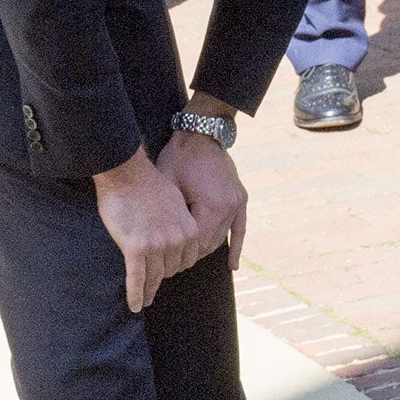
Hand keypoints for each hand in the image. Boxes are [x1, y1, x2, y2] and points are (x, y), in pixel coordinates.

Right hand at [92, 146, 199, 312]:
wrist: (127, 172)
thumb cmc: (147, 183)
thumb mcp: (174, 201)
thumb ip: (178, 221)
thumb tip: (176, 231)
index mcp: (189, 229)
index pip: (186, 260)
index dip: (174, 268)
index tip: (166, 272)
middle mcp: (176, 240)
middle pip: (170, 270)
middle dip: (161, 278)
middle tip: (153, 288)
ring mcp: (156, 245)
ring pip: (153, 278)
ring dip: (148, 292)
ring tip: (145, 301)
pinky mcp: (135, 248)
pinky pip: (136, 279)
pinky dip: (135, 294)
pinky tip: (135, 305)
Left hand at [156, 96, 247, 271]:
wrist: (201, 134)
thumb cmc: (179, 157)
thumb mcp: (167, 186)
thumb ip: (169, 217)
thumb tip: (159, 246)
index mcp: (212, 206)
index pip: (197, 243)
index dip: (180, 255)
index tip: (165, 263)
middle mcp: (229, 207)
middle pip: (209, 244)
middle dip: (191, 255)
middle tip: (171, 263)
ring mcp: (237, 203)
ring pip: (221, 238)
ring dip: (205, 248)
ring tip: (188, 259)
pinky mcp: (240, 199)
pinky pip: (239, 228)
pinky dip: (235, 246)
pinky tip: (232, 266)